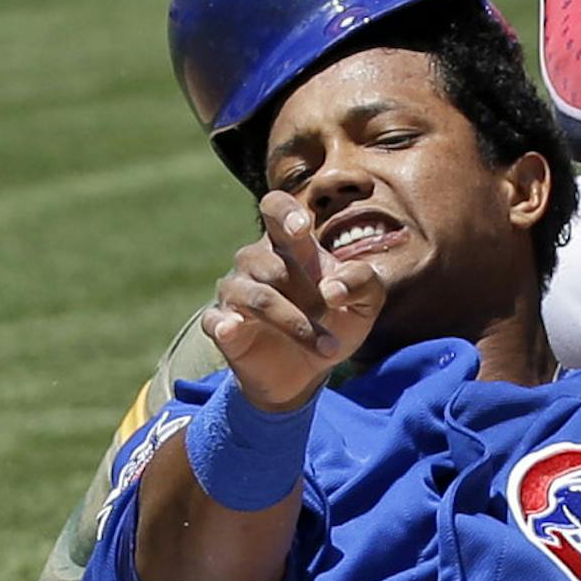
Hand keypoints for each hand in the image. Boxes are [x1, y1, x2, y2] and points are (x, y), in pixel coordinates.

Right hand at [204, 190, 385, 412]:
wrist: (309, 372)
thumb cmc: (334, 322)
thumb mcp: (365, 302)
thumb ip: (363, 281)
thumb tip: (332, 288)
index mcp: (290, 244)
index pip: (275, 208)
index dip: (284, 212)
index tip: (302, 228)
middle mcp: (256, 261)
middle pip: (274, 265)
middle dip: (309, 295)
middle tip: (330, 314)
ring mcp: (235, 292)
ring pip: (256, 296)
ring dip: (293, 322)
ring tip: (326, 347)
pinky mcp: (221, 325)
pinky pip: (216, 319)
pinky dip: (225, 324)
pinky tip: (233, 330)